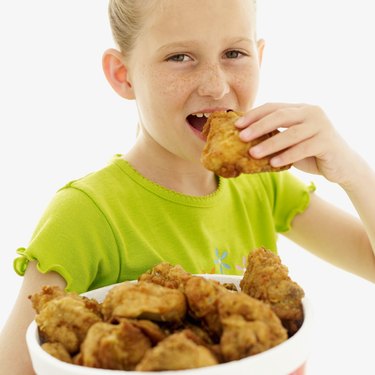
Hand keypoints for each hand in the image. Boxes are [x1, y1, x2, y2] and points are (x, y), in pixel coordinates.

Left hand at [235, 103, 356, 184]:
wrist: (342, 165)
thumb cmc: (310, 152)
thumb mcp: (290, 141)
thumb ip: (275, 135)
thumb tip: (243, 139)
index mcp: (300, 109)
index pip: (273, 107)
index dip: (254, 115)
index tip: (236, 125)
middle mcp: (311, 112)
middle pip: (281, 115)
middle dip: (258, 126)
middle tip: (241, 137)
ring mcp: (321, 125)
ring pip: (291, 133)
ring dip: (269, 144)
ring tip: (252, 153)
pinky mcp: (327, 141)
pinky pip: (303, 148)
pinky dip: (287, 155)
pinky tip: (273, 163)